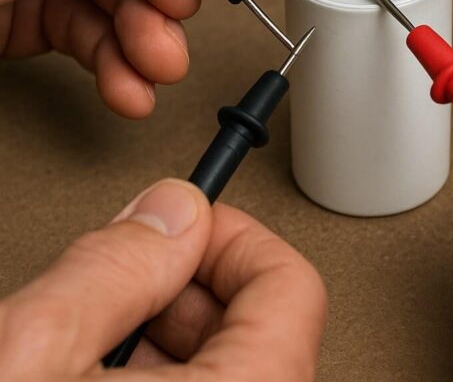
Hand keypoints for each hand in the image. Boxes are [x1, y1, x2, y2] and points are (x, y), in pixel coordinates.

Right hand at [0, 179, 326, 378]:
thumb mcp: (36, 354)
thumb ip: (114, 268)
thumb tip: (169, 211)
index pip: (292, 285)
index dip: (230, 236)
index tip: (180, 224)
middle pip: (264, 325)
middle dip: (188, 288)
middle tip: (123, 280)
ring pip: (234, 365)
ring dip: (169, 339)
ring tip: (96, 341)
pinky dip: (166, 380)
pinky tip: (99, 379)